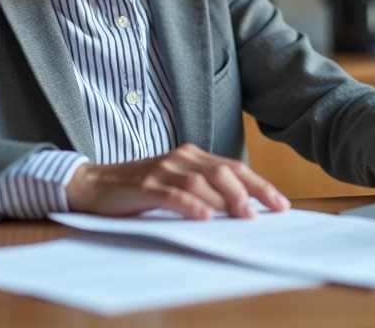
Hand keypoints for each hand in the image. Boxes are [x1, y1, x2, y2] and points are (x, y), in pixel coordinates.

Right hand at [65, 143, 290, 219]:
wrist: (94, 184)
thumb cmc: (138, 189)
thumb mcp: (175, 185)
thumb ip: (202, 192)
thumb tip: (240, 210)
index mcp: (191, 156)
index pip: (233, 168)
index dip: (259, 184)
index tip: (281, 203)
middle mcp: (181, 158)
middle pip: (224, 171)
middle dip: (251, 191)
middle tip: (270, 211)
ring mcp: (163, 170)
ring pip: (202, 182)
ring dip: (226, 199)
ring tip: (245, 216)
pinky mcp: (145, 186)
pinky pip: (173, 195)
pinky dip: (192, 206)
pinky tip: (206, 217)